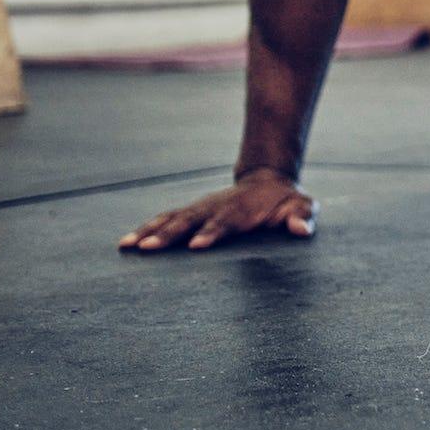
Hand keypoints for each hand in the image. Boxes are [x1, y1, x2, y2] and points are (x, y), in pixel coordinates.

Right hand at [119, 169, 315, 252]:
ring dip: (149, 231)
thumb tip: (302, 230)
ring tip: (127, 246)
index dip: (212, 233)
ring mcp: (200, 208)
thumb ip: (302, 216)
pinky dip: (146, 229)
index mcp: (241, 210)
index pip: (225, 222)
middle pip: (190, 221)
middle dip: (170, 235)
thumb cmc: (285, 201)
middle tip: (149, 249)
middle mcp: (215, 207)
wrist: (268, 180)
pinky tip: (126, 243)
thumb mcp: (301, 205)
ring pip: (171, 218)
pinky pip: (165, 219)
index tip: (196, 246)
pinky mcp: (191, 212)